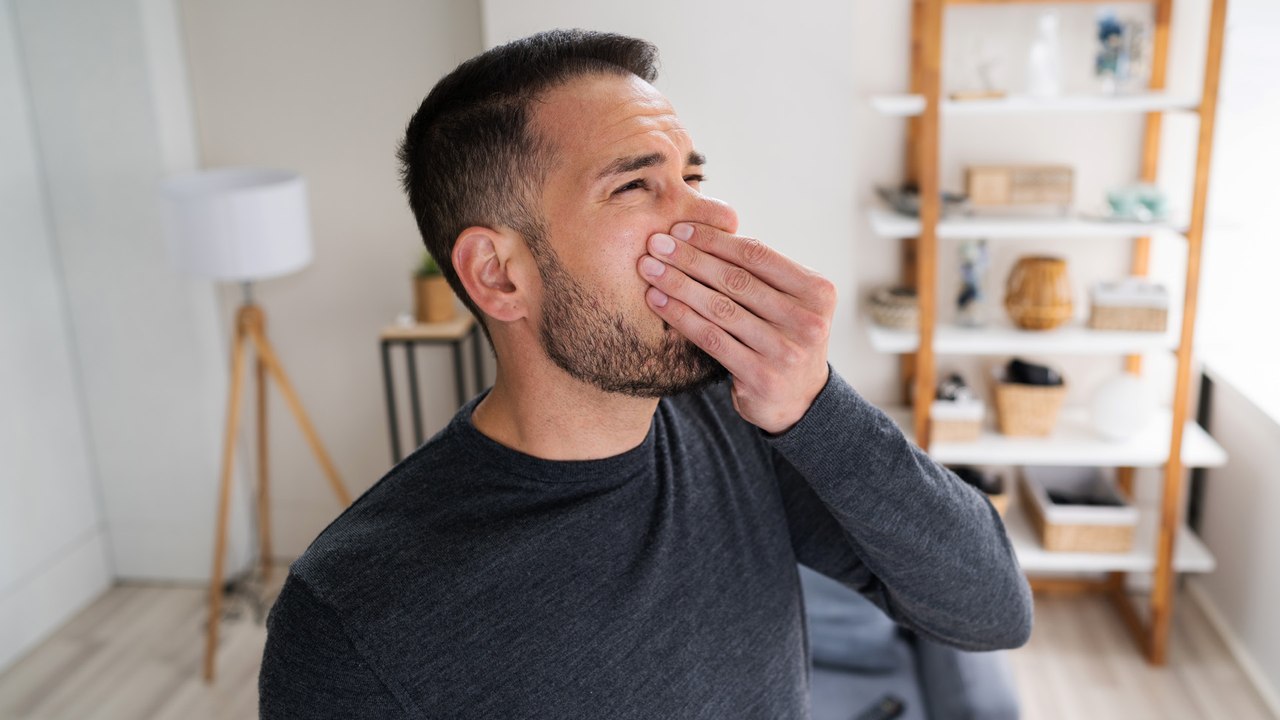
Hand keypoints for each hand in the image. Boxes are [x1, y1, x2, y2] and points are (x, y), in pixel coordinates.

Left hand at [638, 221, 835, 433]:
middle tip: (655, 243)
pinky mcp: (761, 377)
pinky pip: (711, 338)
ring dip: (679, 284)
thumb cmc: (782, 336)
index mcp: (817, 291)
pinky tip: (657, 301)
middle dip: (690, 258)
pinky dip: (680, 316)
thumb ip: (760, 272)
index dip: (715, 240)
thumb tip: (702, 228)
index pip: (757, 255)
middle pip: (736, 280)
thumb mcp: (787, 301)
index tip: (680, 228)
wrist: (799, 399)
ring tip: (649, 268)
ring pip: (720, 308)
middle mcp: (807, 320)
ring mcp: (786, 351)